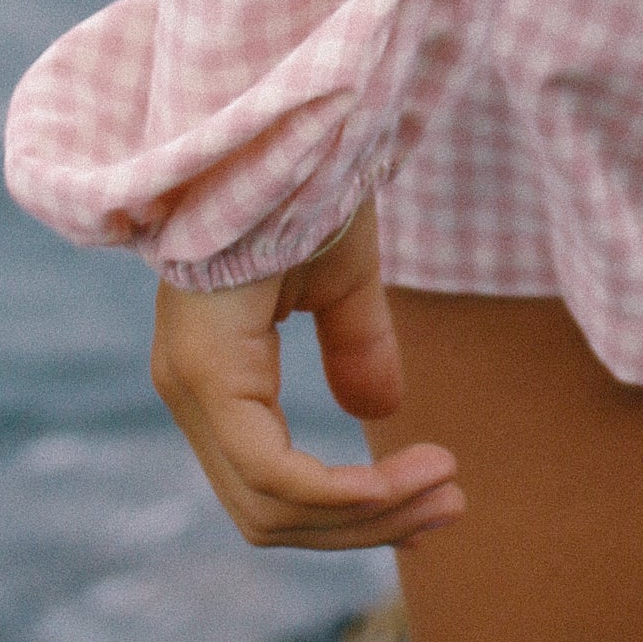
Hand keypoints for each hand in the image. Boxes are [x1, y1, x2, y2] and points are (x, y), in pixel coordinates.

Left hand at [148, 199, 464, 553]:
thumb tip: (377, 413)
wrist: (273, 116)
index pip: (272, 486)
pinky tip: (406, 480)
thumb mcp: (339, 275)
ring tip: (446, 489)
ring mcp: (191, 388)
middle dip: (367, 525)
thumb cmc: (299, 178)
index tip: (431, 495)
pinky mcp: (204, 374)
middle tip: (451, 506)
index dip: (352, 509)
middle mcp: (192, 393)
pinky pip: (273, 474)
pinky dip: (346, 493)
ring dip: (368, 515)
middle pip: (271, 515)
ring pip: (273, 508)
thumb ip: (353, 342)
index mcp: (215, 374)